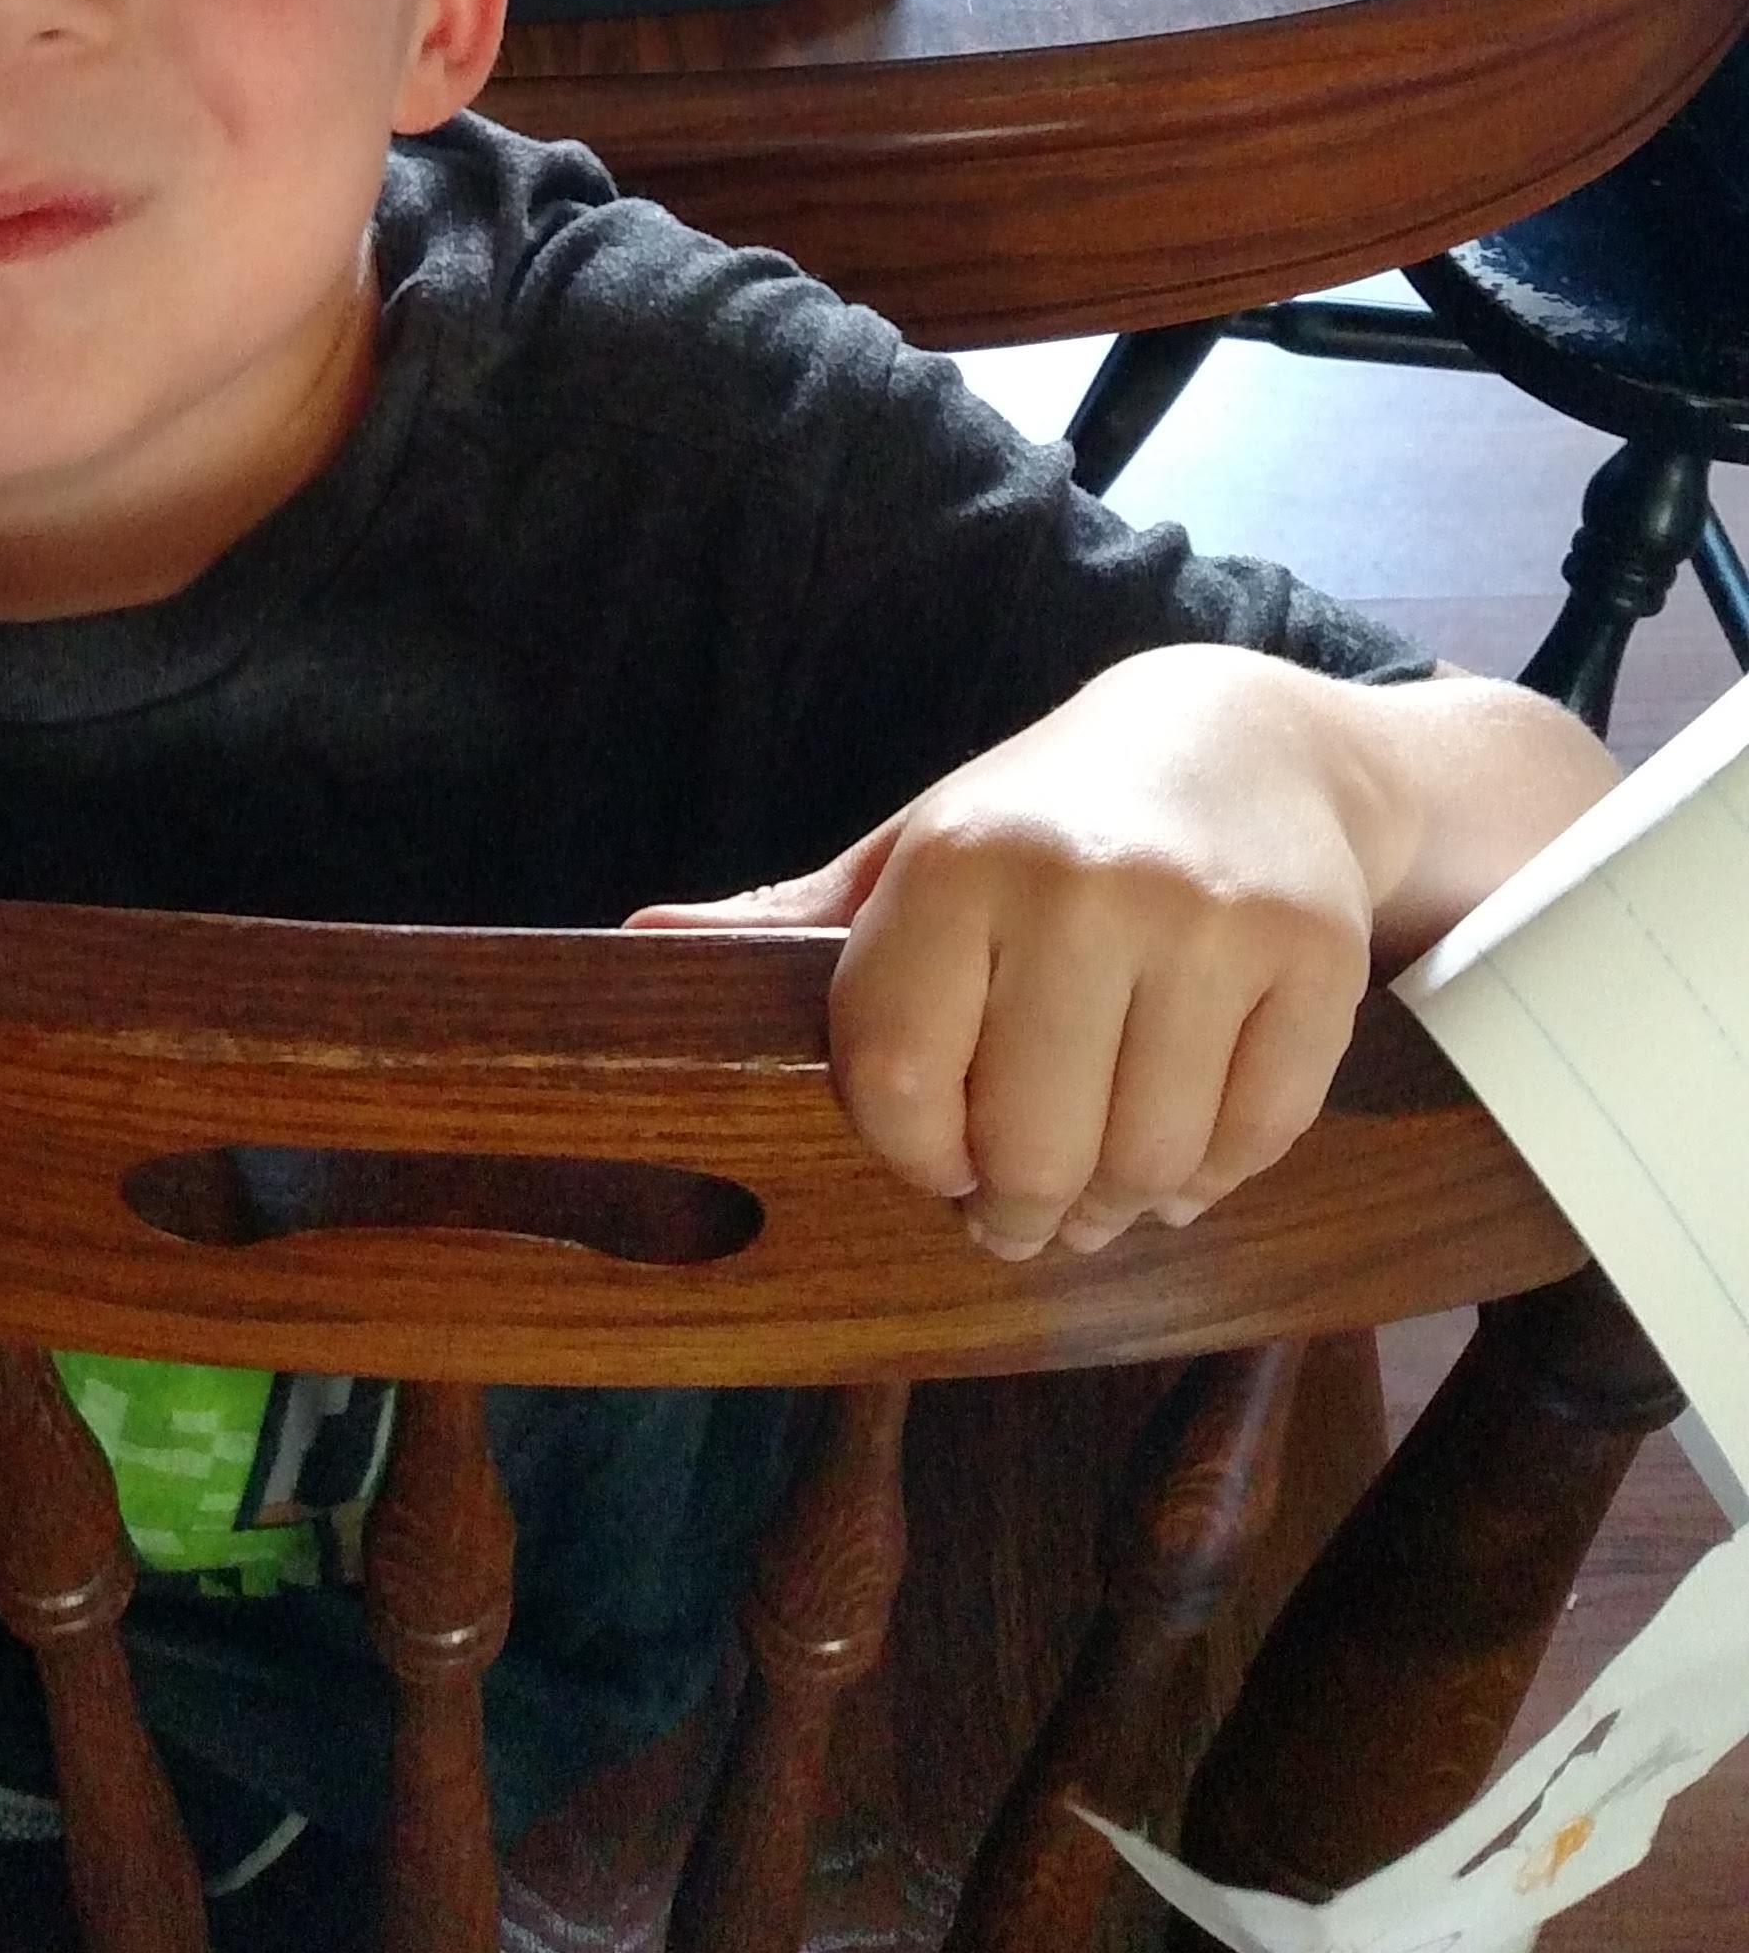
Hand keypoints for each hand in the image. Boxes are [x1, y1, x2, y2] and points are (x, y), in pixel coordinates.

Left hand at [635, 647, 1488, 1263]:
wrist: (1240, 741)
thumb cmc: (1043, 822)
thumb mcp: (910, 853)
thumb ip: (791, 920)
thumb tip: (642, 943)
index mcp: (956, 862)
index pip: (898, 1076)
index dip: (911, 1154)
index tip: (934, 1160)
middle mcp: (1079, 885)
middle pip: (1028, 1146)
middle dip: (1018, 1210)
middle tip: (1021, 1212)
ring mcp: (1205, 921)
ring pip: (1147, 1163)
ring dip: (1120, 1205)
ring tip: (1103, 1179)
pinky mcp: (1311, 957)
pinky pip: (1253, 1139)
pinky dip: (1213, 1174)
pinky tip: (1184, 1143)